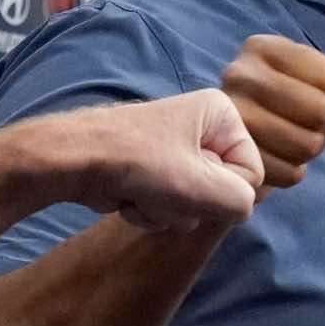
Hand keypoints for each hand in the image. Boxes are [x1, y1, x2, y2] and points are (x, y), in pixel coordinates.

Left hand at [71, 89, 262, 232]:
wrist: (73, 161)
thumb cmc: (137, 162)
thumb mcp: (200, 185)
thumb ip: (240, 201)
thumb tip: (239, 208)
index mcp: (221, 114)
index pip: (252, 172)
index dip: (224, 191)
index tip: (190, 183)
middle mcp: (202, 128)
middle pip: (222, 191)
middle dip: (190, 202)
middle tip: (163, 188)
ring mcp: (177, 152)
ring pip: (195, 205)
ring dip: (167, 210)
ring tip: (141, 192)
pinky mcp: (155, 173)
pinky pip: (171, 207)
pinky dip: (149, 211)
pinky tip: (128, 197)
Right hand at [217, 35, 324, 192]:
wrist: (239, 154)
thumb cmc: (287, 114)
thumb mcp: (320, 95)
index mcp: (260, 47)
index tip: (302, 98)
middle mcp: (237, 73)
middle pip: (319, 110)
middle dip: (319, 127)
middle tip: (295, 126)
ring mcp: (231, 116)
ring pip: (307, 144)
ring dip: (306, 152)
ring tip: (284, 143)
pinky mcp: (232, 155)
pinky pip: (291, 173)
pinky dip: (292, 173)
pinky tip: (274, 161)